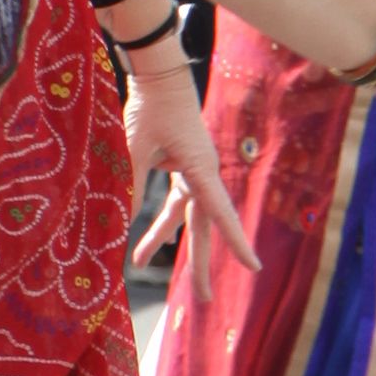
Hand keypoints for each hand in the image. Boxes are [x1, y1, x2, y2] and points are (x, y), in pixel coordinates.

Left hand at [118, 47, 250, 309]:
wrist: (159, 75)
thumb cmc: (151, 105)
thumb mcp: (135, 145)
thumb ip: (130, 183)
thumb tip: (120, 220)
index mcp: (201, 169)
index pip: (221, 214)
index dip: (237, 243)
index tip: (254, 268)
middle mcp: (204, 174)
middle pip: (204, 226)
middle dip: (200, 264)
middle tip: (206, 300)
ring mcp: (194, 171)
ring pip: (185, 216)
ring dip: (164, 238)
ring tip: (138, 261)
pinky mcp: (183, 167)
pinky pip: (174, 202)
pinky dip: (160, 221)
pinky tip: (148, 244)